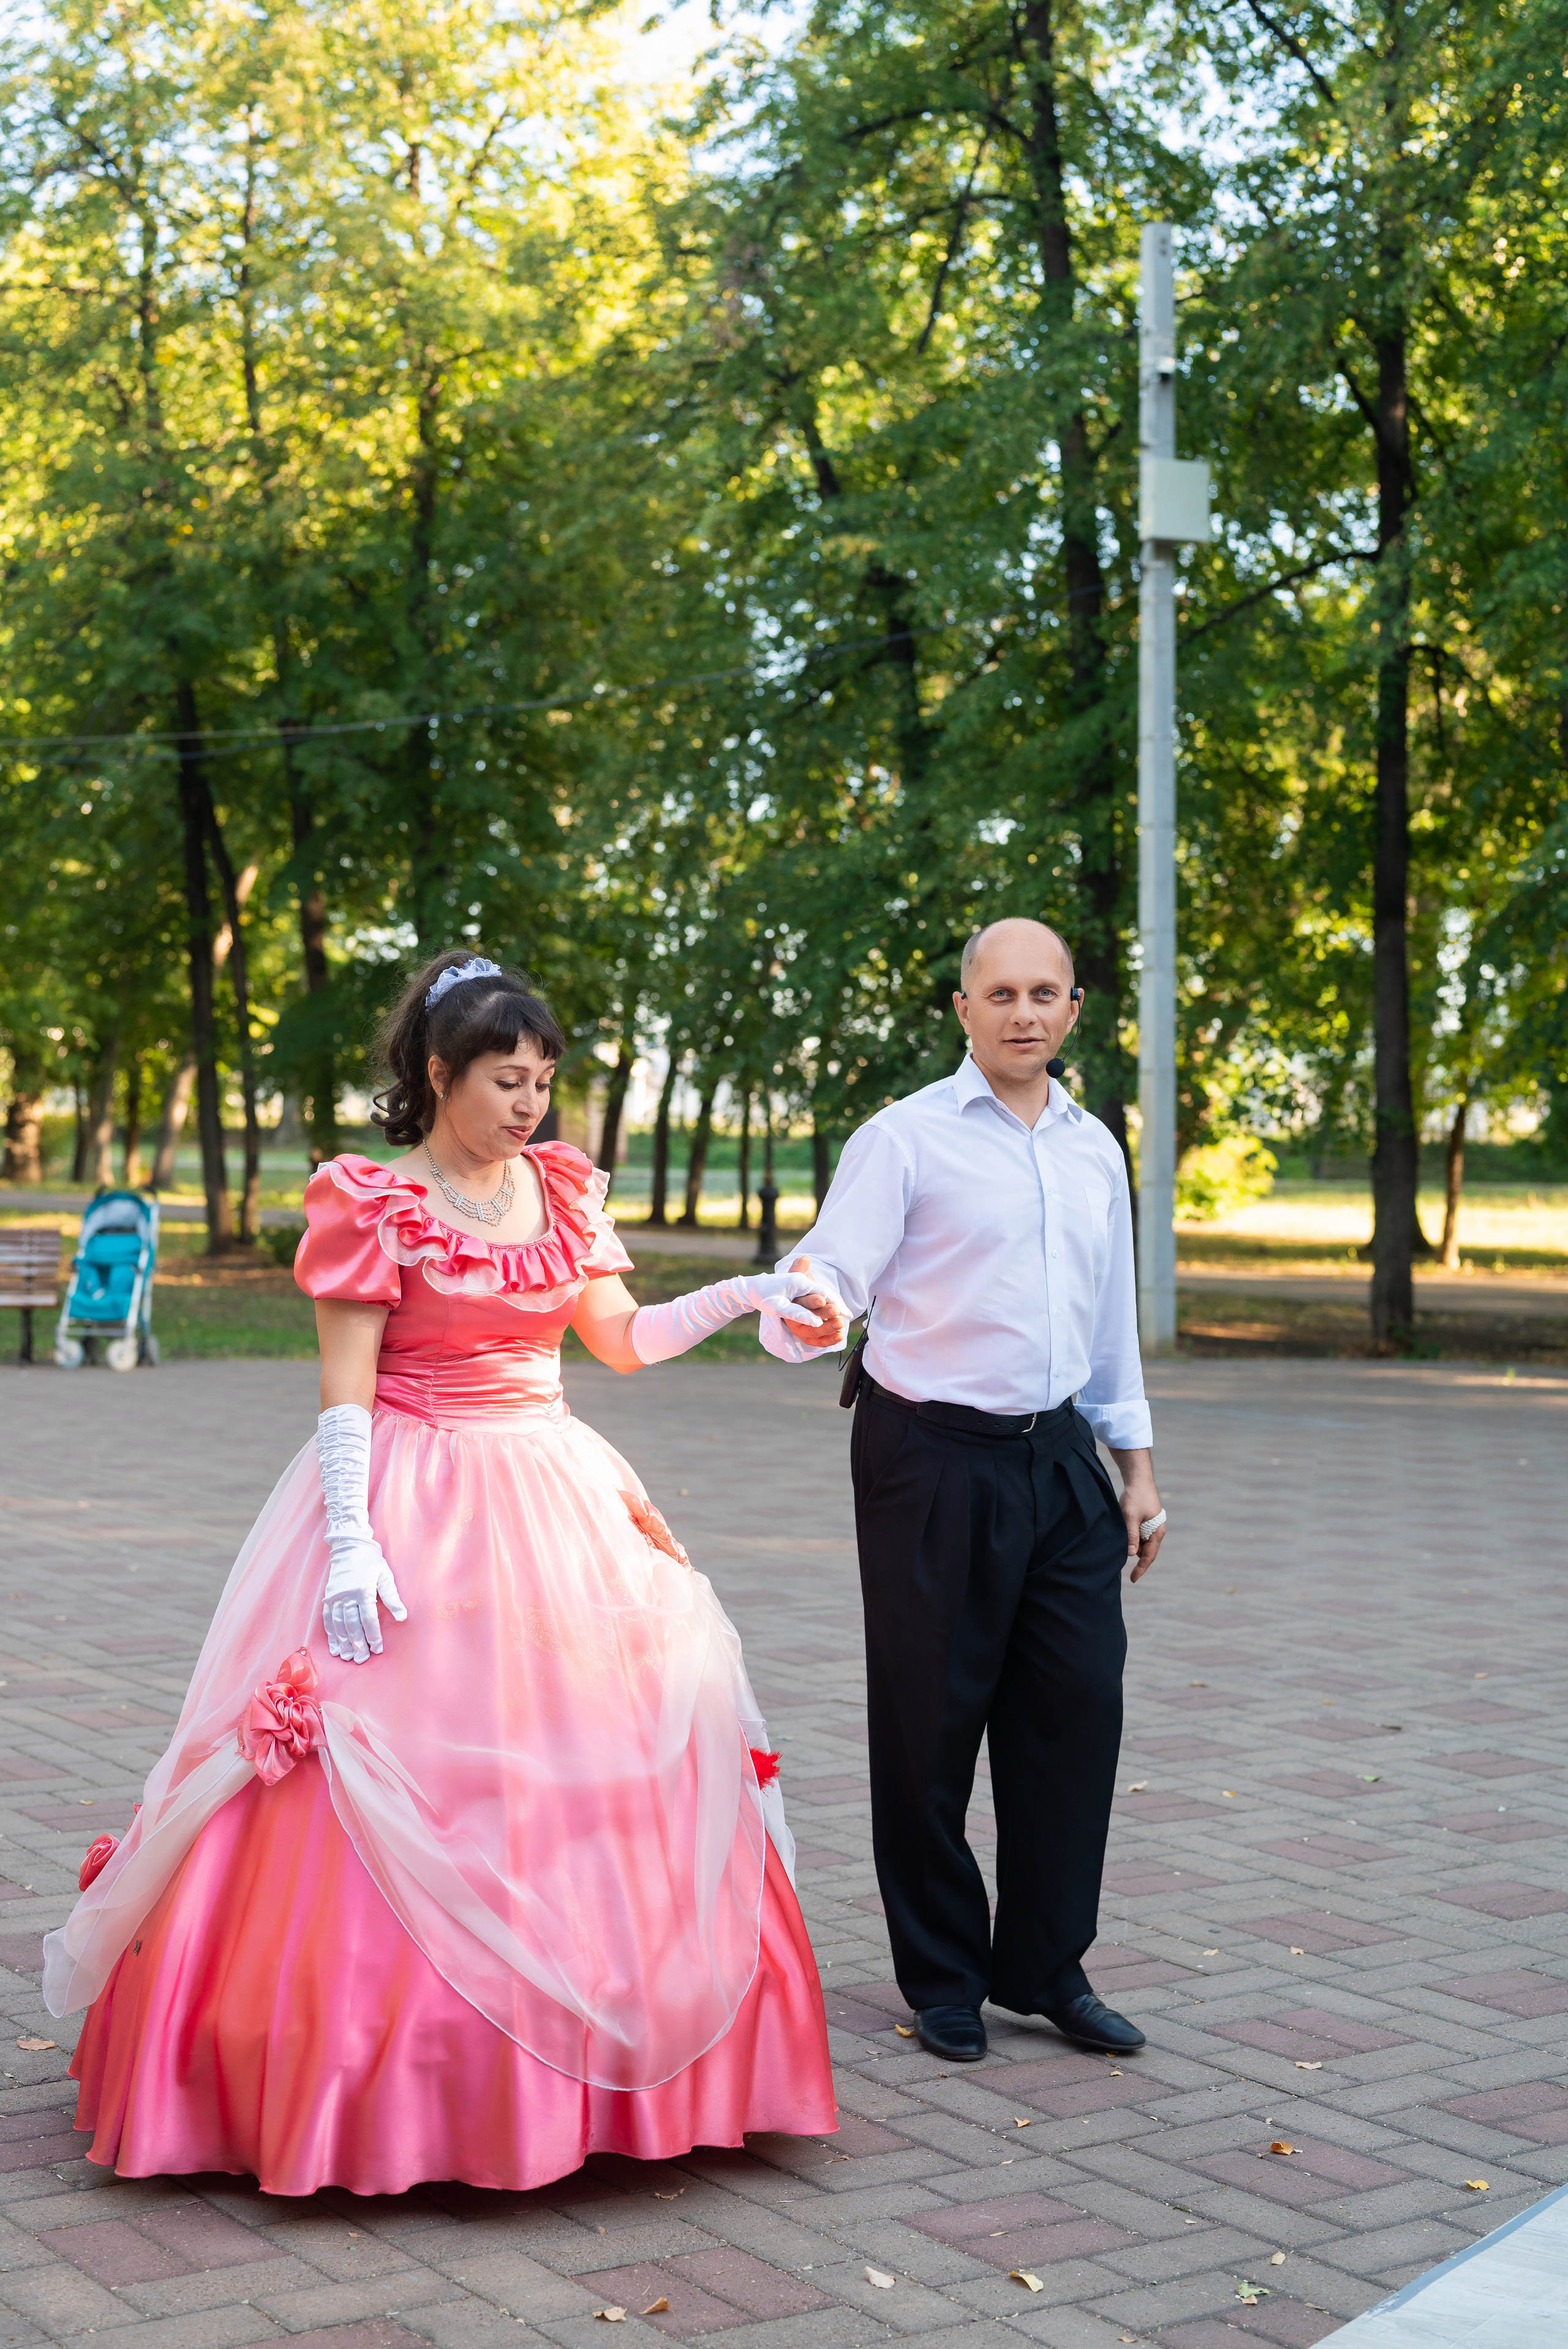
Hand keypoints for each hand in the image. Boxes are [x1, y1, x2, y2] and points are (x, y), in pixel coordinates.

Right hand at [323, 1536, 407, 1662]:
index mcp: (363, 1590)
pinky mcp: (328, 1597)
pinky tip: (335, 1646)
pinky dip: (331, 1633)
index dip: (373, 1635)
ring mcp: (335, 1596)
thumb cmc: (371, 1561)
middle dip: (357, 1644)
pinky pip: (328, 1618)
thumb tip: (403, 1617)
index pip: (369, 1618)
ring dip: (343, 1642)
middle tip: (361, 1659)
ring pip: (338, 1624)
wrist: (350, 1545)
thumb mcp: (385, 1576)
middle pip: (352, 1625)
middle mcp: (347, 1595)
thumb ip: (392, 1598)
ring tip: (348, 1656)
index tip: (378, 1649)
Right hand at [784, 1256, 846, 1351]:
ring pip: (814, 1333)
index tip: (822, 1300)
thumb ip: (799, 1269)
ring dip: (828, 1329)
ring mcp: (802, 1330)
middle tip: (836, 1312)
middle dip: (824, 1315)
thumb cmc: (797, 1289)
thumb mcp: (797, 1278)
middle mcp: (794, 1319)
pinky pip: (818, 1342)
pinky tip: (840, 1335)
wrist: (795, 1304)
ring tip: (841, 1324)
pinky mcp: (809, 1338)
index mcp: (791, 1304)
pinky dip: (829, 1340)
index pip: (801, 1303)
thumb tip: (804, 1258)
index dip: (812, 1302)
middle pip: (809, 1319)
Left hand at [1108, 1446, 1165, 1583]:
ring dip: (1133, 1548)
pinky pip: (1140, 1536)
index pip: (1149, 1556)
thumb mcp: (1131, 1517)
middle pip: (1147, 1552)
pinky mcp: (1146, 1522)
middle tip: (1126, 1570)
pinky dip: (1132, 1540)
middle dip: (1137, 1560)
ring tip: (1121, 1549)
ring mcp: (1152, 1527)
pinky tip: (1124, 1538)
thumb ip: (1131, 1535)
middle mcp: (1156, 1531)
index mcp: (1156, 1532)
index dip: (1141, 1569)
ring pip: (1142, 1544)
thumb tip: (1131, 1554)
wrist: (1138, 1480)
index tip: (1133, 1579)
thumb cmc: (1135, 1497)